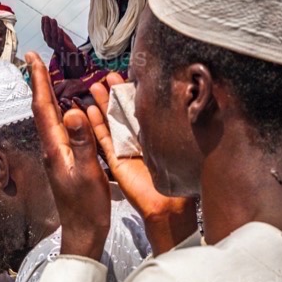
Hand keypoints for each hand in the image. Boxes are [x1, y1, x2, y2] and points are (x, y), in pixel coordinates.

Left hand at [26, 52, 110, 260]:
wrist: (84, 233)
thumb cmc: (87, 206)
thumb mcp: (88, 173)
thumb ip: (81, 142)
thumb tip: (72, 110)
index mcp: (54, 147)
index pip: (43, 106)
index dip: (38, 80)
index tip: (32, 58)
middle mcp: (51, 147)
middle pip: (42, 108)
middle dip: (38, 82)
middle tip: (35, 59)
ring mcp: (57, 154)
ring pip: (50, 116)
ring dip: (47, 94)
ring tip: (48, 75)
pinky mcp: (64, 160)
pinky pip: (59, 126)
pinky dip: (59, 109)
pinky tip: (66, 108)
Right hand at [42, 17, 86, 76]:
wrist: (71, 55)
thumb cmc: (64, 43)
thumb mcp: (59, 34)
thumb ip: (55, 28)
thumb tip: (49, 18)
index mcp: (48, 40)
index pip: (44, 31)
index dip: (44, 24)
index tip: (44, 17)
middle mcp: (51, 43)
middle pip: (48, 33)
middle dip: (47, 25)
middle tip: (46, 17)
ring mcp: (56, 46)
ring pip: (54, 36)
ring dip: (53, 27)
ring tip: (53, 20)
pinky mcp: (63, 48)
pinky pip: (61, 41)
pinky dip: (60, 35)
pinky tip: (60, 29)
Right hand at [89, 75, 196, 254]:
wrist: (169, 205)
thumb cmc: (180, 180)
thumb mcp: (180, 148)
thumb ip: (178, 131)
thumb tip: (191, 107)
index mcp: (154, 136)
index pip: (141, 109)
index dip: (133, 93)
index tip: (128, 75)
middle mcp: (138, 140)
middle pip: (123, 112)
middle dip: (115, 93)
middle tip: (108, 76)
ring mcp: (124, 150)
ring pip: (111, 122)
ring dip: (102, 105)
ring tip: (95, 86)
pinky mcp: (115, 161)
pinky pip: (104, 140)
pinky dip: (96, 125)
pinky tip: (89, 110)